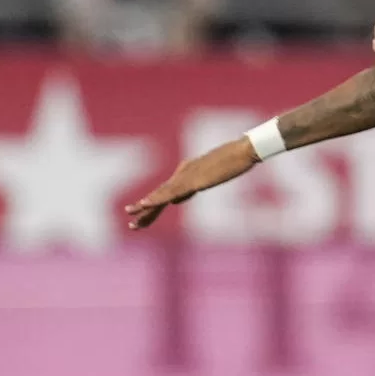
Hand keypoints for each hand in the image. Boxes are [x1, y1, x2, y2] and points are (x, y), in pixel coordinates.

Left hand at [125, 138, 258, 229]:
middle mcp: (182, 173)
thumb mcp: (212, 177)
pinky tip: (144, 204)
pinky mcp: (193, 180)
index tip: (143, 220)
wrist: (244, 150)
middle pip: (161, 195)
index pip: (167, 193)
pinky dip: (156, 199)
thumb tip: (174, 200)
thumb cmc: (235, 161)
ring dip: (145, 206)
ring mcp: (187, 176)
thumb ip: (192, 187)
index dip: (154, 207)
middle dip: (145, 211)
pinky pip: (171, 192)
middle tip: (131, 225)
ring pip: (162, 194)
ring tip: (130, 216)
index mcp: (187, 172)